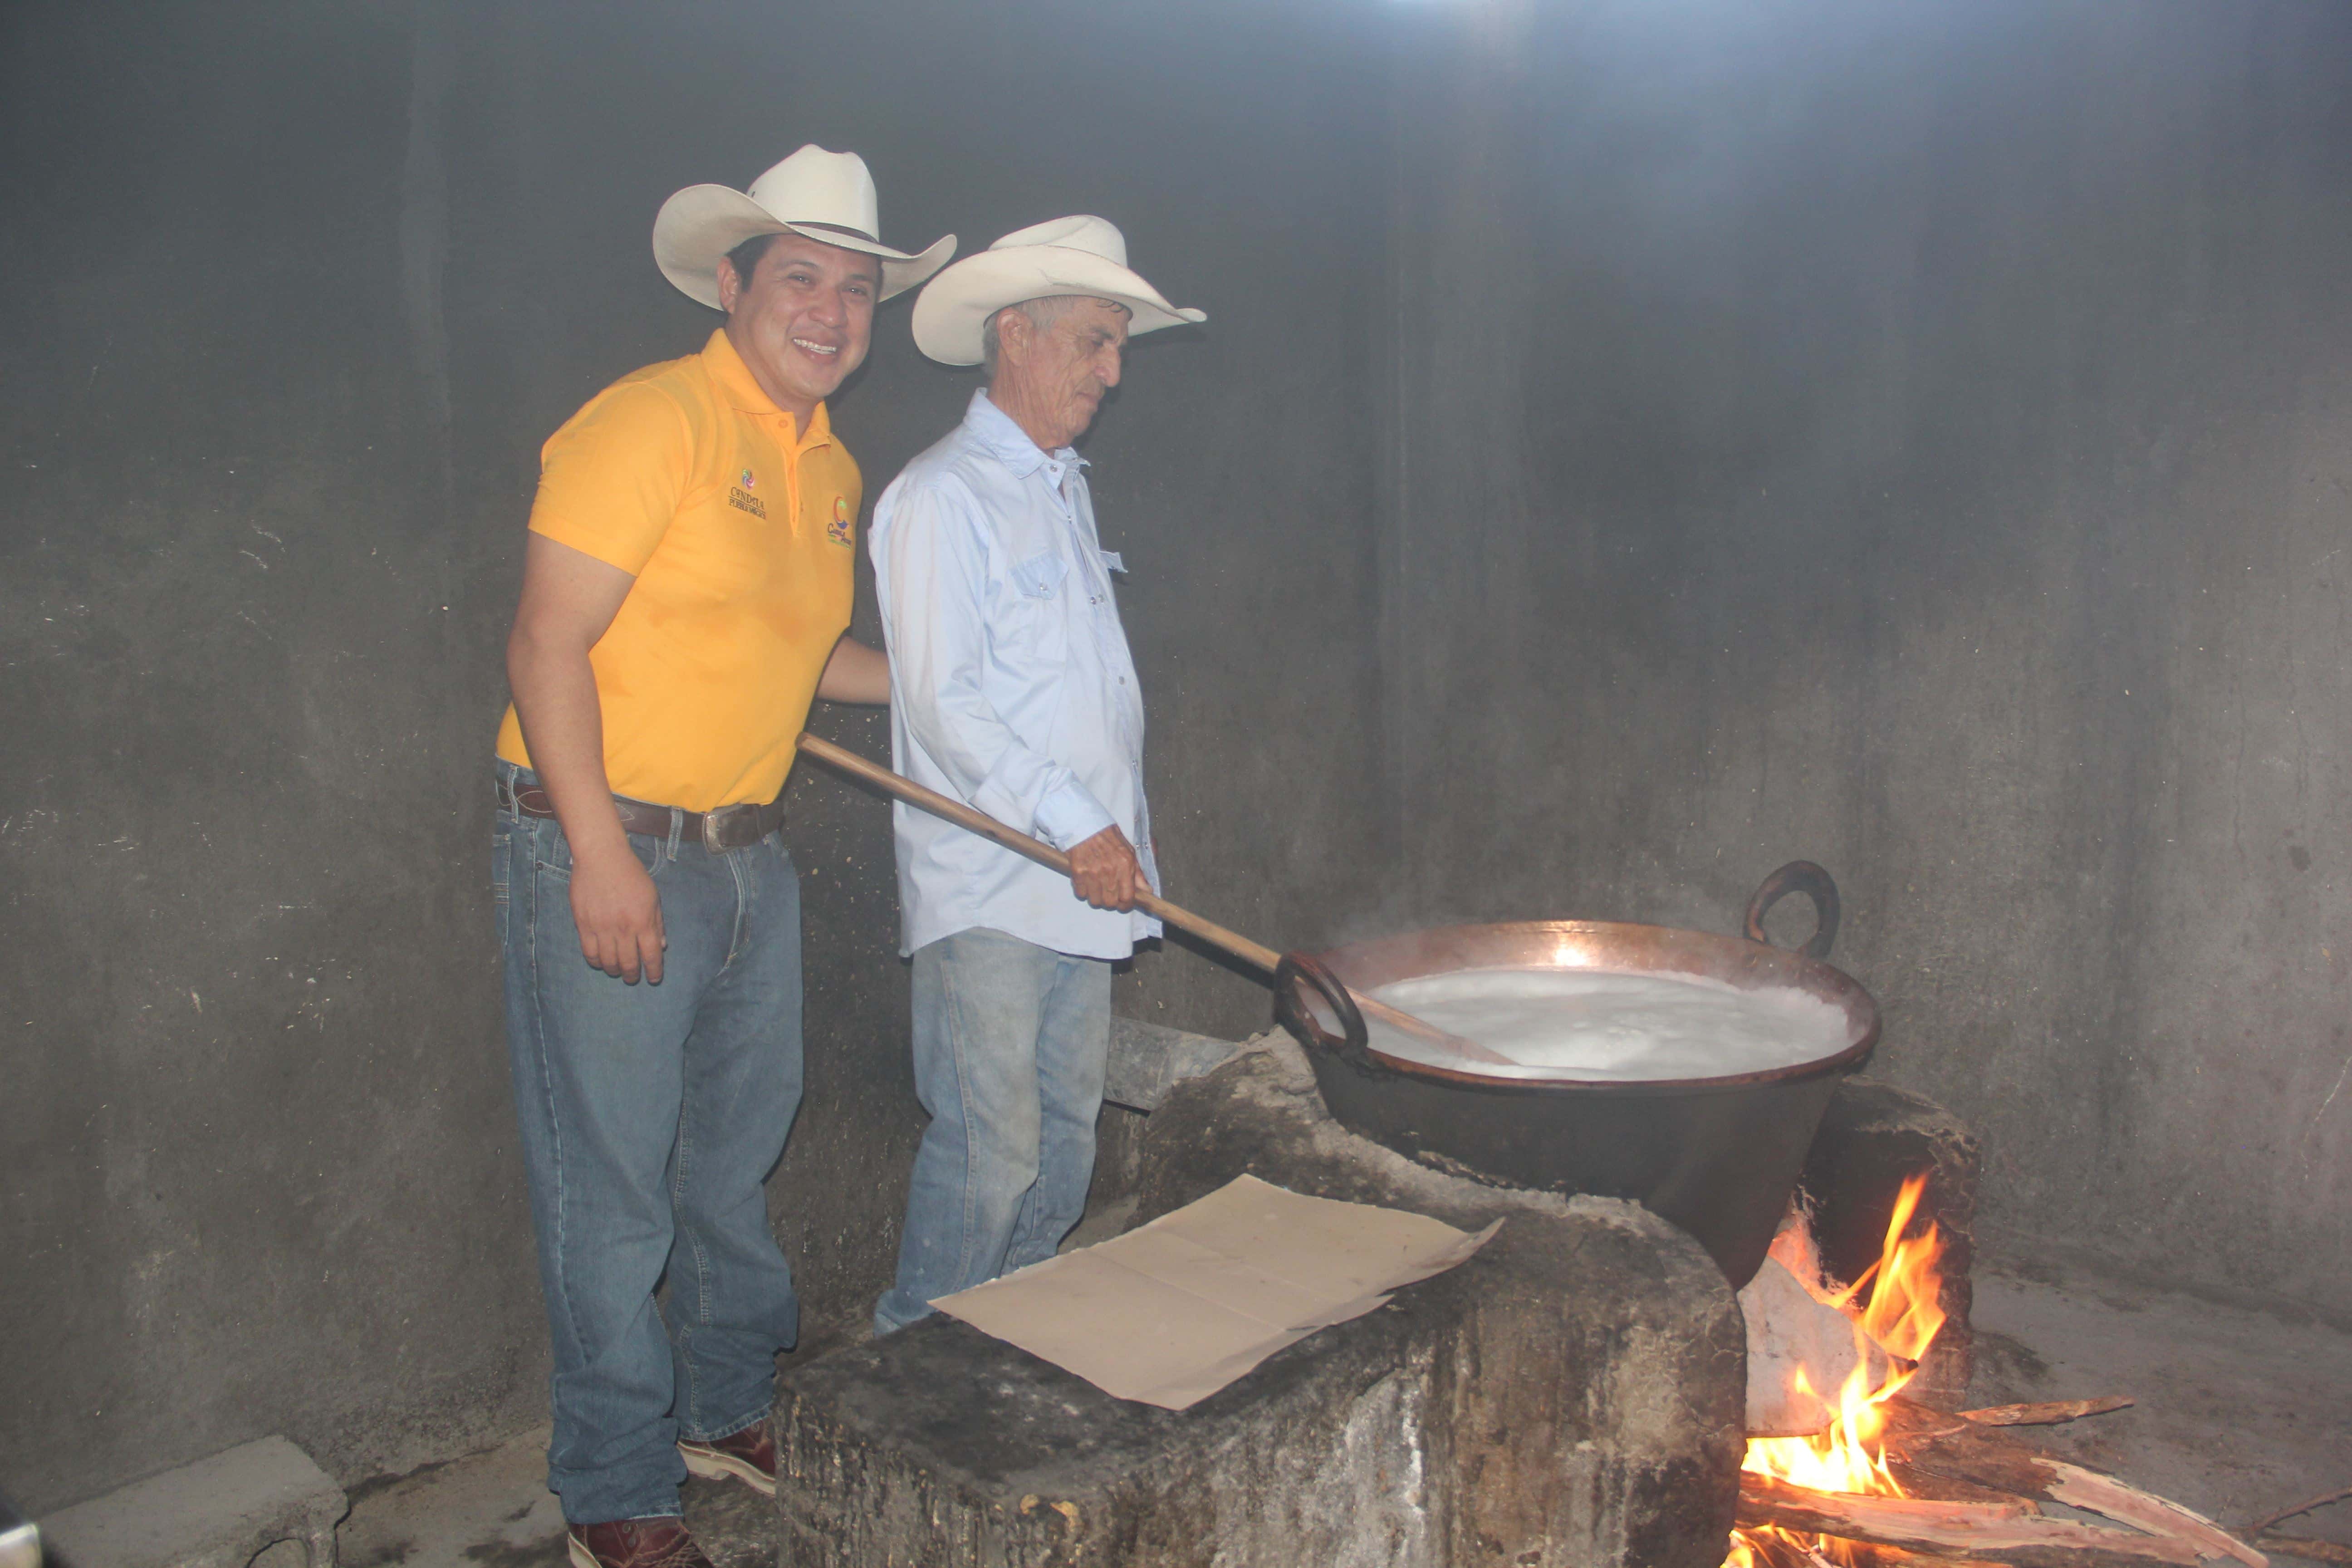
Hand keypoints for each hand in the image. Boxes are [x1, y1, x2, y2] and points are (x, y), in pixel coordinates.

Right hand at [570, 840, 665, 982]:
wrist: (601, 857)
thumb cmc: (631, 874)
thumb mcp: (653, 896)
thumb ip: (657, 923)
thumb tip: (661, 946)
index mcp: (643, 921)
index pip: (651, 955)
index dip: (654, 971)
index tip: (654, 978)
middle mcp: (623, 928)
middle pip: (629, 963)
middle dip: (632, 975)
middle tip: (632, 978)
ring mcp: (601, 928)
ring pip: (608, 961)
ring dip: (614, 970)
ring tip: (617, 970)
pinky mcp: (583, 925)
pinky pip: (589, 952)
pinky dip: (596, 961)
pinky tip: (600, 961)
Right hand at [1067, 825, 1143, 911]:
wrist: (1085, 825)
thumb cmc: (1108, 837)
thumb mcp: (1129, 852)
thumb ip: (1138, 874)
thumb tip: (1147, 890)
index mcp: (1125, 865)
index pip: (1127, 897)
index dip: (1126, 905)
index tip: (1124, 904)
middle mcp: (1109, 871)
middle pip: (1110, 902)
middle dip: (1110, 901)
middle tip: (1109, 893)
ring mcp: (1092, 873)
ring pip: (1095, 901)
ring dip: (1096, 897)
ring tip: (1097, 886)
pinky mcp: (1078, 872)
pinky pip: (1081, 893)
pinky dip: (1083, 891)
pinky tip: (1086, 881)